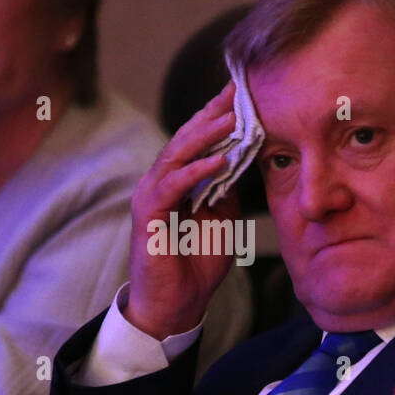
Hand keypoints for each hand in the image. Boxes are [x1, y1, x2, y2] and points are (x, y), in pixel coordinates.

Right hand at [124, 81, 241, 339]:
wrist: (175, 303)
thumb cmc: (196, 262)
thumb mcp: (222, 219)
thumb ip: (228, 190)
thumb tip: (245, 163)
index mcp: (179, 180)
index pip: (200, 140)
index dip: (219, 116)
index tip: (244, 93)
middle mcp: (162, 181)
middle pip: (187, 138)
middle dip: (213, 113)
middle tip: (238, 91)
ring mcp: (152, 195)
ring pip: (178, 155)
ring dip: (206, 136)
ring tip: (232, 118)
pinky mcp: (149, 215)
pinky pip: (173, 186)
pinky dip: (195, 171)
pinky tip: (218, 160)